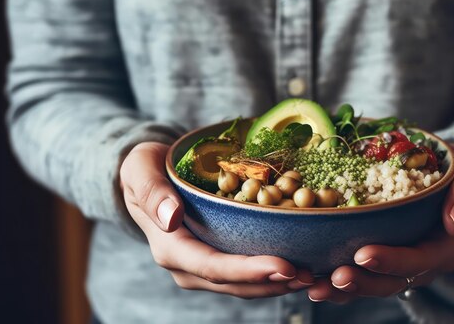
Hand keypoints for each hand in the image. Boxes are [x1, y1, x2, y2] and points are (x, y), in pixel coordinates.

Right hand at [120, 142, 313, 298]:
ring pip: (244, 286)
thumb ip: (151, 191)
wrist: (147, 177)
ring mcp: (203, 267)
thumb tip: (171, 218)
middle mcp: (186, 266)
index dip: (248, 271)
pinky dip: (274, 274)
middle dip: (273, 283)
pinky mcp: (217, 259)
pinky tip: (301, 267)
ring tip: (314, 276)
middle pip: (234, 283)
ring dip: (278, 284)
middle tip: (311, 275)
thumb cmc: (144, 168)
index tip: (284, 266)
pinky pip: (247, 275)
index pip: (212, 266)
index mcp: (170, 248)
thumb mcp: (139, 168)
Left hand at [307, 144, 453, 302]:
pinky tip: (313, 279)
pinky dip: (338, 280)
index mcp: (446, 244)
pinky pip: (362, 274)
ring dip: (344, 289)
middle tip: (333, 277)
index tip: (363, 254)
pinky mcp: (386, 256)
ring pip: (373, 284)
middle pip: (392, 281)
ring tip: (315, 287)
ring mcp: (403, 262)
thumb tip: (453, 219)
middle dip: (362, 282)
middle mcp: (424, 261)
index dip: (392, 260)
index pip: (419, 259)